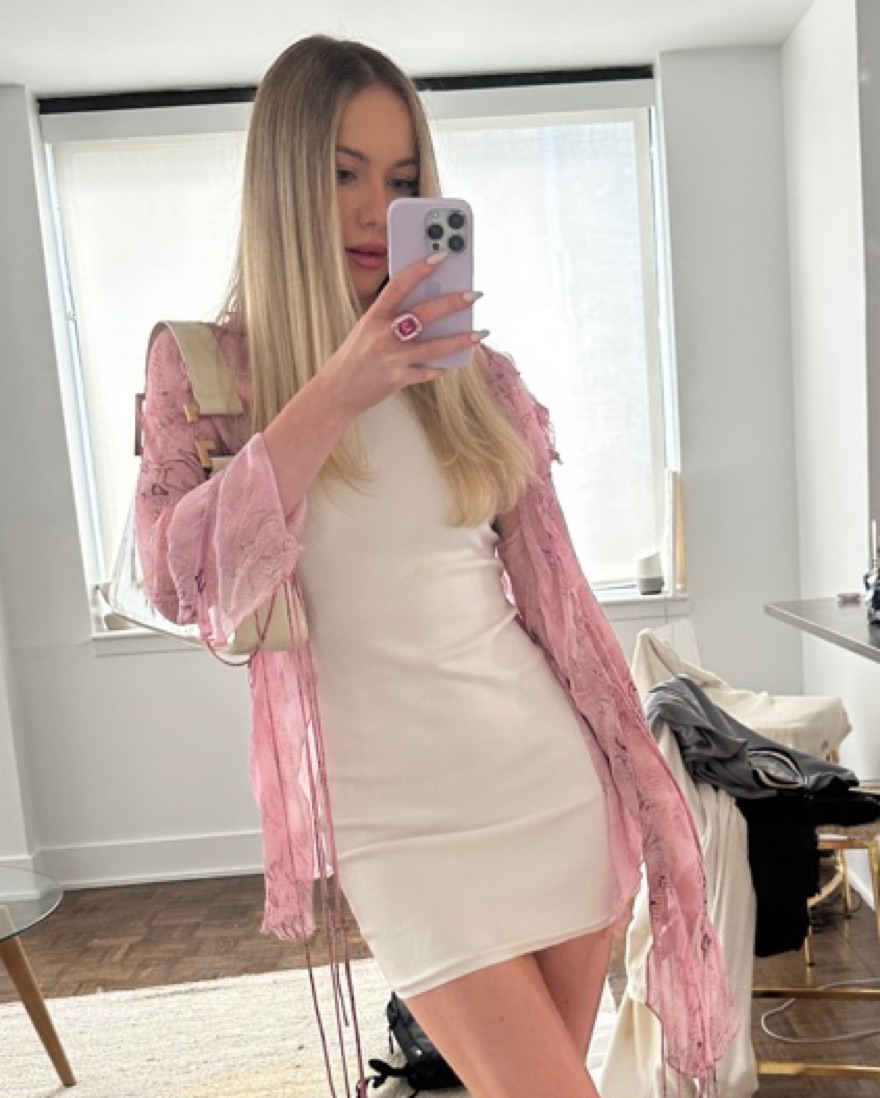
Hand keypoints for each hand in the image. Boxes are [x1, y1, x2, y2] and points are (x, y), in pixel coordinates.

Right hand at [323, 252, 487, 418]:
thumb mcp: (366, 329)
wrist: (336, 391)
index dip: (421, 268)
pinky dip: (441, 367)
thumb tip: (427, 304)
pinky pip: (428, 371)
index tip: (441, 255)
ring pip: (434, 346)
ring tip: (479, 332)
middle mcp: (383, 335)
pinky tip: (453, 362)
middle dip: (452, 302)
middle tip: (473, 294)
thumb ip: (391, 317)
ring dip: (460, 339)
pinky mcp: (399, 379)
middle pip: (424, 313)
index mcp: (373, 317)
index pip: (399, 285)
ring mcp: (392, 358)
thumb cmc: (354, 357)